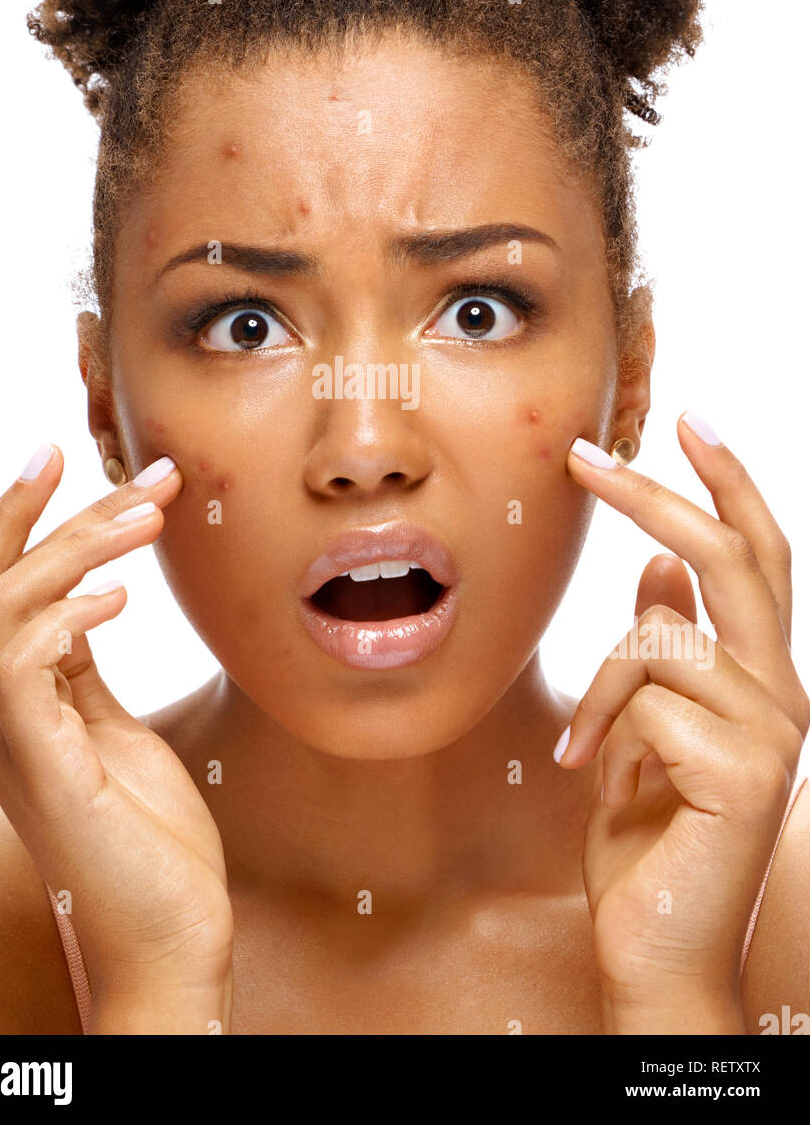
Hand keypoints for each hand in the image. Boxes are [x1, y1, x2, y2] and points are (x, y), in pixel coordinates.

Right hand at [0, 444, 233, 1029]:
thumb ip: (86, 672)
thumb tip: (89, 599)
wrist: (170, 941)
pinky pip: (23, 665)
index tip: (64, 457)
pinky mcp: (40, 767)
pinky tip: (122, 594)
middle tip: (124, 466)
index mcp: (19, 704)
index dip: (20, 518)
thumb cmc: (152, 841)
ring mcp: (11, 742)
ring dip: (74, 546)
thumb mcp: (117, 733)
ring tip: (146, 516)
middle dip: (45, 510)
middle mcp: (0, 716)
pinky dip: (65, 614)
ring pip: (0, 606)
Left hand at [559, 412, 808, 1023]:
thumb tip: (658, 561)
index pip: (759, 557)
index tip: (689, 418)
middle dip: (657, 494)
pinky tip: (604, 786)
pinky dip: (603, 736)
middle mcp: (784, 695)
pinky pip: (646, 699)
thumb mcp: (642, 727)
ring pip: (660, 637)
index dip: (729, 483)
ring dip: (601, 690)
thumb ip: (663, 645)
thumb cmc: (646, 839)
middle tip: (583, 456)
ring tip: (586, 757)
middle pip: (732, 558)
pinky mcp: (746, 769)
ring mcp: (774, 731)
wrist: (655, 948)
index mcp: (762, 679)